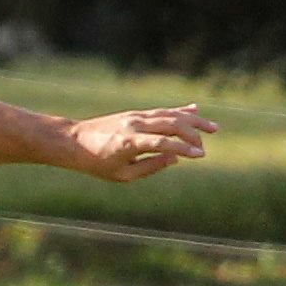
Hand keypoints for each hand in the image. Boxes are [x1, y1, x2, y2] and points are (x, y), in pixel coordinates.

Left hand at [68, 104, 216, 181]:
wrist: (73, 141)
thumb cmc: (95, 163)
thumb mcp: (121, 175)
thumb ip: (150, 167)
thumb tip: (175, 158)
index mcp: (129, 142)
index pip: (163, 143)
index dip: (184, 148)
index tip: (200, 155)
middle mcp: (134, 125)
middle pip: (172, 125)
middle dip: (193, 135)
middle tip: (203, 148)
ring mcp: (135, 117)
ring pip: (170, 115)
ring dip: (194, 120)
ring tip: (213, 128)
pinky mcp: (135, 114)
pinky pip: (161, 111)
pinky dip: (179, 111)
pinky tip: (195, 111)